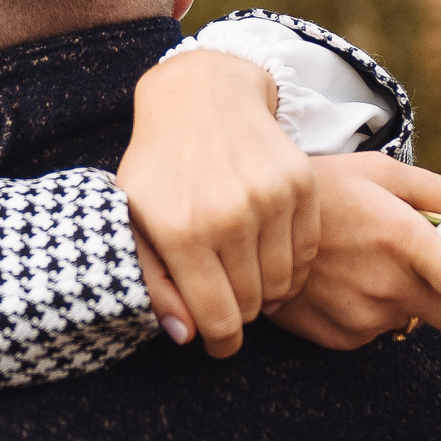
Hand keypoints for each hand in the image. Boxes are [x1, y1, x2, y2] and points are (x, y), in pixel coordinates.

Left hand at [116, 49, 318, 357]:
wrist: (200, 97)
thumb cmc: (159, 168)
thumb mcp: (134, 221)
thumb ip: (153, 283)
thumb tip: (185, 336)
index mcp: (180, 231)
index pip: (217, 318)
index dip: (221, 342)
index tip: (220, 344)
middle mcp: (228, 215)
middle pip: (252, 304)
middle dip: (240, 314)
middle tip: (228, 302)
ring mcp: (269, 198)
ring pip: (283, 282)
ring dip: (267, 292)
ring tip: (247, 278)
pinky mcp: (300, 184)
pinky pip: (306, 252)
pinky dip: (292, 266)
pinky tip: (270, 257)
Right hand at [273, 154, 440, 349]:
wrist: (248, 226)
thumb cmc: (321, 190)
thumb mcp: (380, 169)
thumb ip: (436, 191)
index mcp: (403, 239)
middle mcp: (386, 285)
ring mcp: (361, 316)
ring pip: (418, 323)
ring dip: (415, 301)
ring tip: (375, 264)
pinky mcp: (340, 338)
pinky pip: (380, 332)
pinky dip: (378, 311)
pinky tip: (349, 281)